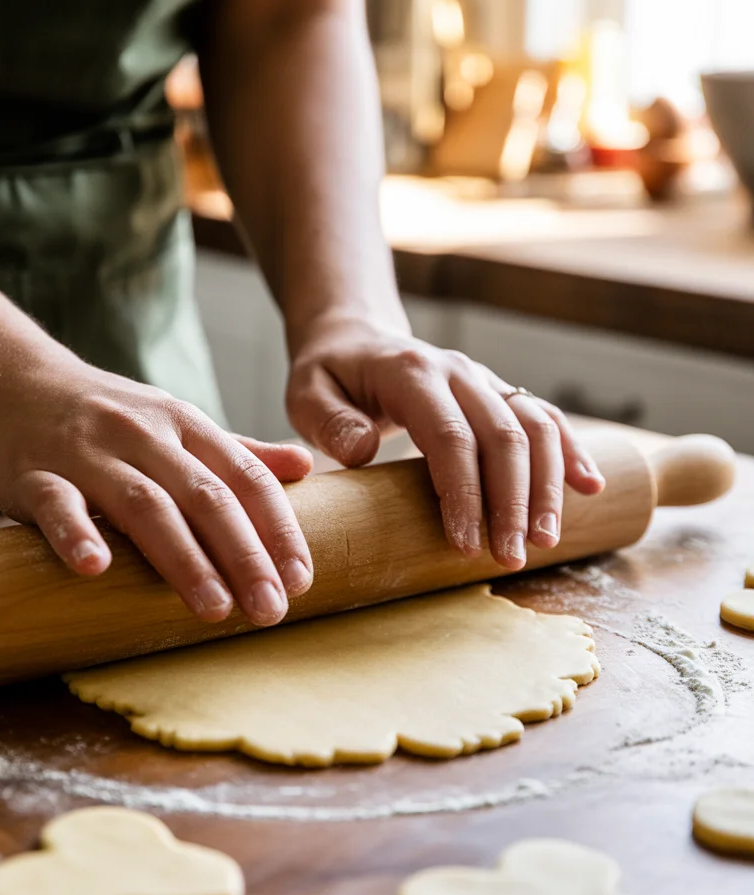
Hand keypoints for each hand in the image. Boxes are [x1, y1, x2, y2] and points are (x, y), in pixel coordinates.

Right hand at [0, 357, 313, 626]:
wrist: (9, 380)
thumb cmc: (105, 416)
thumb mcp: (175, 421)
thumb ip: (237, 450)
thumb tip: (306, 466)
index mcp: (185, 425)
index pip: (245, 477)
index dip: (277, 529)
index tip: (302, 580)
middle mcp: (144, 435)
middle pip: (205, 496)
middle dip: (244, 555)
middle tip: (272, 609)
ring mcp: (87, 453)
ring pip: (144, 505)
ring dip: (183, 558)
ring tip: (214, 608)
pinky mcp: (33, 473)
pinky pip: (56, 504)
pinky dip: (75, 534)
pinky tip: (94, 568)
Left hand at [286, 315, 604, 569]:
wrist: (355, 337)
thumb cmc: (328, 375)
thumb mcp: (306, 393)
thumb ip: (328, 421)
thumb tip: (363, 451)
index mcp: (412, 373)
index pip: (449, 435)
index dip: (463, 492)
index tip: (465, 544)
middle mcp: (458, 371)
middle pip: (503, 436)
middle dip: (512, 502)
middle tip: (511, 556)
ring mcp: (485, 380)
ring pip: (535, 428)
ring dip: (546, 487)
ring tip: (545, 542)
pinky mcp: (500, 393)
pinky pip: (546, 417)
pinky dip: (570, 452)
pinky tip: (589, 487)